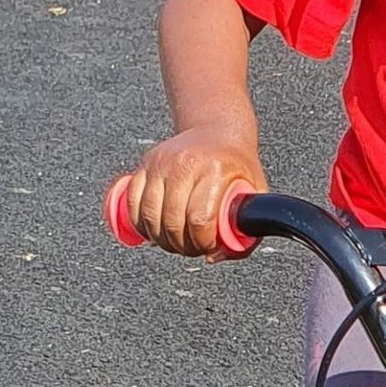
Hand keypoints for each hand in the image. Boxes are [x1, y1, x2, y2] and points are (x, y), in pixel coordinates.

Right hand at [121, 130, 263, 255]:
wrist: (217, 129)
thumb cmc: (236, 164)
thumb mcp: (253, 193)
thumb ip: (244, 229)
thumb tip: (213, 257)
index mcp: (214, 170)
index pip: (199, 219)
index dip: (201, 242)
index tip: (207, 246)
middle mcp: (185, 164)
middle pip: (172, 221)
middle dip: (181, 245)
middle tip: (191, 249)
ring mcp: (162, 163)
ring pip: (149, 215)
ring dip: (160, 238)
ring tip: (173, 242)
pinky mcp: (146, 163)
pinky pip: (132, 201)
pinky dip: (139, 222)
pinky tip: (152, 231)